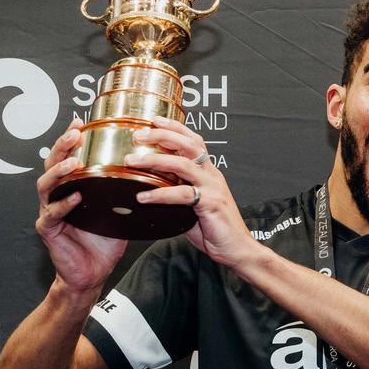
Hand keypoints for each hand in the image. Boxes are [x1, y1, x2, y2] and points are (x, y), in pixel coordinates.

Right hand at [35, 118, 126, 293]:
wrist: (93, 272)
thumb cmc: (105, 240)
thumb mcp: (119, 209)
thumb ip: (126, 189)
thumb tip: (153, 169)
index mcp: (72, 187)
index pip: (67, 157)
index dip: (71, 139)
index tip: (80, 122)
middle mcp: (56, 195)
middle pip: (51, 164)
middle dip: (62, 147)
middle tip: (75, 134)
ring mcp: (49, 211)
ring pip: (46, 186)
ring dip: (59, 171)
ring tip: (74, 161)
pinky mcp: (48, 230)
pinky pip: (52, 214)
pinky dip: (63, 205)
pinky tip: (75, 197)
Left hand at [125, 116, 258, 266]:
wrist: (237, 249)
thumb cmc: (214, 228)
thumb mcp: (192, 206)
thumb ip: (175, 194)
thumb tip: (147, 191)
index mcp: (209, 172)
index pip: (194, 141)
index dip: (175, 127)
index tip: (153, 120)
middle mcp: (212, 175)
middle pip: (188, 144)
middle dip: (162, 135)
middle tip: (138, 135)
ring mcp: (212, 188)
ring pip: (182, 164)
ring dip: (154, 160)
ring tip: (132, 161)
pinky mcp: (210, 204)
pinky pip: (182, 194)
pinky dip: (160, 194)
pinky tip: (143, 197)